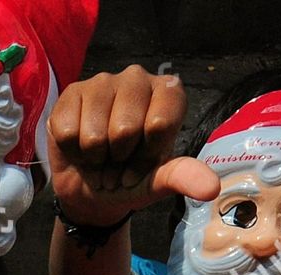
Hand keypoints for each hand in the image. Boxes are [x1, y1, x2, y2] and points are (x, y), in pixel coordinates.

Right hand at [47, 65, 219, 227]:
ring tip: (99, 156)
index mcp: (168, 93)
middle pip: (125, 130)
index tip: (143, 160)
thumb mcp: (159, 182)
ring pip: (95, 134)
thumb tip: (211, 189)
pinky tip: (79, 146)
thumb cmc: (130, 178)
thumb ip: (184, 177)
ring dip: (95, 158)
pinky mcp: (72, 93)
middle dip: (119, 157)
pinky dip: (74, 151)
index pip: (158, 125)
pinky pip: (69, 132)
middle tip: (118, 160)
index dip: (147, 154)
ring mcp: (103, 82)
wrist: (91, 189)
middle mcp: (138, 78)